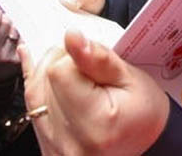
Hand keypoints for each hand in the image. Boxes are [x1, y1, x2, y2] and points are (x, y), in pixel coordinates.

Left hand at [19, 30, 168, 154]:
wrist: (149, 146)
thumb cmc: (144, 115)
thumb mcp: (132, 79)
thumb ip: (99, 58)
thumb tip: (72, 38)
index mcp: (95, 124)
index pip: (59, 72)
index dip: (73, 57)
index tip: (91, 61)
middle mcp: (70, 142)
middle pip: (44, 82)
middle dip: (62, 66)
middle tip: (87, 69)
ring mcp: (56, 149)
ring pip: (34, 95)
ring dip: (48, 75)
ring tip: (67, 64)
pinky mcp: (49, 149)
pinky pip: (33, 112)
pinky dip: (38, 88)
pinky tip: (34, 64)